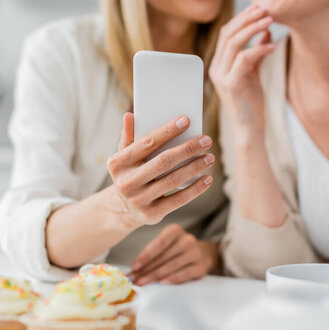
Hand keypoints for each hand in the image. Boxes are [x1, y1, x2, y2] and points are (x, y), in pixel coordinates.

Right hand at [108, 113, 214, 227]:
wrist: (121, 209)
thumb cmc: (129, 173)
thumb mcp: (123, 156)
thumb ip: (128, 137)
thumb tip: (130, 115)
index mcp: (118, 163)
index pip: (147, 142)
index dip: (167, 131)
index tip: (186, 120)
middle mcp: (126, 182)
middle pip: (163, 161)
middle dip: (187, 149)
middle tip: (207, 140)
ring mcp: (138, 200)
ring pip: (172, 180)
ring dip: (195, 168)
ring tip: (210, 158)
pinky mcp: (151, 214)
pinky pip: (178, 200)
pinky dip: (195, 189)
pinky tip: (208, 179)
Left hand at [128, 224, 218, 285]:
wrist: (203, 254)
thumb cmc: (176, 251)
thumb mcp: (165, 247)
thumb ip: (151, 256)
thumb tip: (132, 271)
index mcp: (175, 231)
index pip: (159, 243)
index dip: (146, 255)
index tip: (134, 266)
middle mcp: (187, 239)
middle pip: (164, 256)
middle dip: (147, 269)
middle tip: (134, 280)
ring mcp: (196, 252)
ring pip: (173, 265)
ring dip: (156, 275)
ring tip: (144, 283)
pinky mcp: (202, 266)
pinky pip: (187, 273)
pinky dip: (174, 278)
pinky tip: (163, 283)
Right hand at [209, 4, 275, 132]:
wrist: (249, 128)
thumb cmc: (251, 102)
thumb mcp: (253, 71)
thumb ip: (256, 51)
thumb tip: (265, 29)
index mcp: (219, 64)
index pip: (226, 33)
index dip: (242, 18)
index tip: (259, 8)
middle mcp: (216, 68)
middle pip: (228, 33)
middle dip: (247, 18)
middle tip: (265, 9)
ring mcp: (222, 76)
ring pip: (234, 42)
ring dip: (253, 28)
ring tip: (270, 20)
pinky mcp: (231, 84)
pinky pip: (244, 58)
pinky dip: (259, 48)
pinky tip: (272, 45)